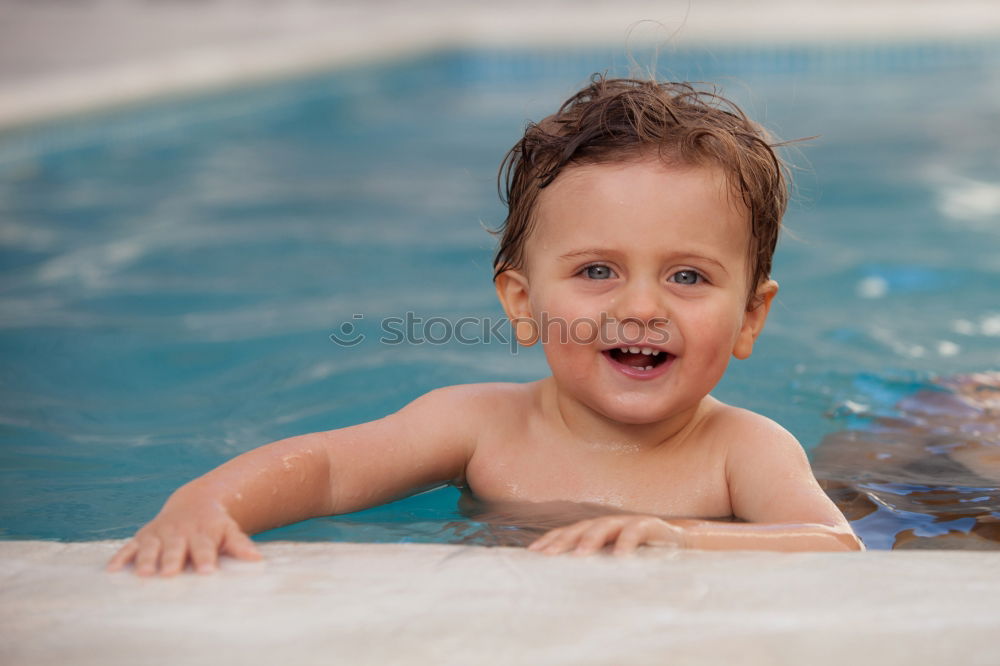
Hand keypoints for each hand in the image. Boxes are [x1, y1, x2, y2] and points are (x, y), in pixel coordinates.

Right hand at [106, 499, 261, 576]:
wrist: (196, 502)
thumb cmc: (215, 526)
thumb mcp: (229, 530)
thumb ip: (240, 544)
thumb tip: (256, 559)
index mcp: (203, 532)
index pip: (205, 547)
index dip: (206, 558)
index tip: (207, 572)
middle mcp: (179, 532)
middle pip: (176, 547)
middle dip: (172, 560)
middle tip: (169, 574)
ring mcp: (160, 533)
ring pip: (152, 547)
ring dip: (147, 559)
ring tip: (144, 574)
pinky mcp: (143, 536)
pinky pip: (129, 547)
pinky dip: (121, 557)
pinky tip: (112, 571)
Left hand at [527, 514, 685, 555]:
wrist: (681, 543)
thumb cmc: (643, 556)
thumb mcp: (616, 562)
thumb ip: (597, 567)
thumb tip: (570, 587)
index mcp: (597, 531)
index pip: (568, 532)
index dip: (550, 540)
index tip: (533, 554)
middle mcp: (609, 524)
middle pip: (580, 528)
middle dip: (563, 540)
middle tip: (548, 556)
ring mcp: (627, 521)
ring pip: (604, 525)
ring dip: (591, 539)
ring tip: (580, 555)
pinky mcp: (649, 525)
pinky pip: (635, 531)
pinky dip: (626, 543)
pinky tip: (620, 557)